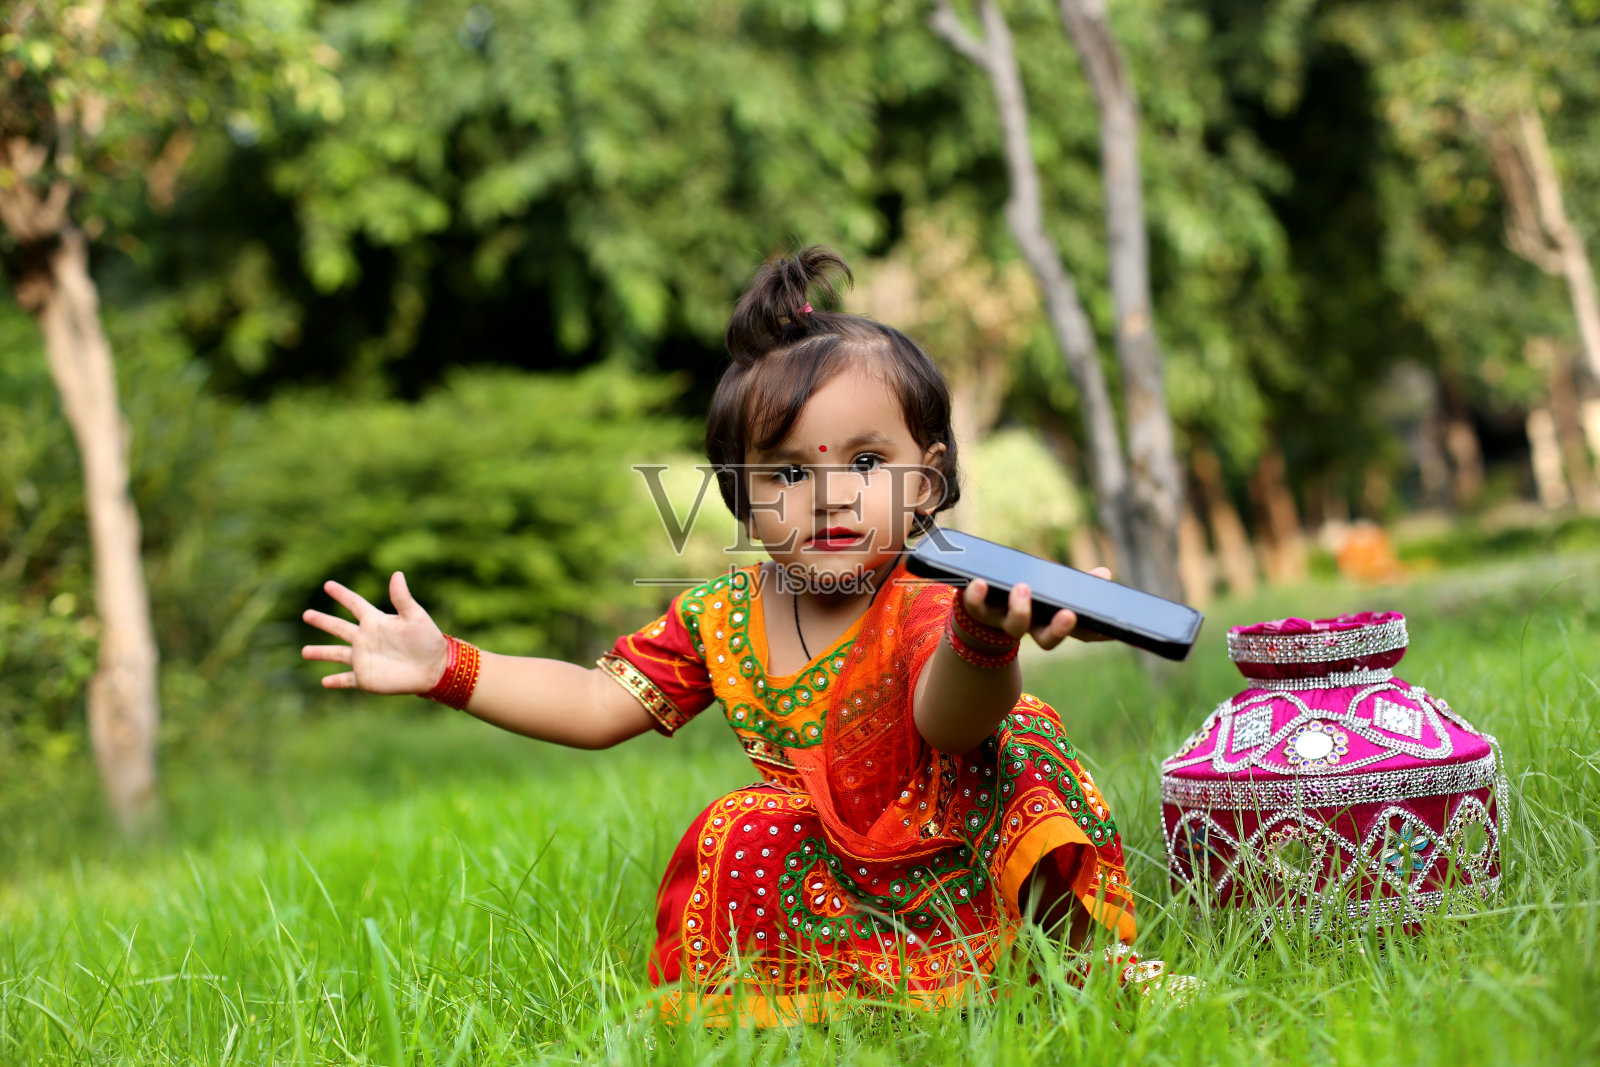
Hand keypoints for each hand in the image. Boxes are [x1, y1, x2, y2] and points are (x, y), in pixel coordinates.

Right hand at [301, 571, 448, 693]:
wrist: (435, 669)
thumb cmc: (428, 641)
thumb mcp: (415, 617)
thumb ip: (402, 598)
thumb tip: (397, 574)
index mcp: (376, 621)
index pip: (354, 604)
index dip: (342, 594)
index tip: (328, 585)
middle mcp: (366, 638)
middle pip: (339, 627)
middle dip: (322, 621)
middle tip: (306, 614)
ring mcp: (364, 658)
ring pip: (337, 654)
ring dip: (321, 652)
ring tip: (304, 651)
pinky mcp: (366, 678)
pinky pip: (347, 679)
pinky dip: (335, 681)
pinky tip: (324, 682)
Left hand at [958, 566, 1114, 650]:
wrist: (979, 611)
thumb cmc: (1024, 596)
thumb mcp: (1051, 587)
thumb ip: (1076, 584)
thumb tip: (1104, 575)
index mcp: (1051, 624)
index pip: (1080, 634)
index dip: (1097, 633)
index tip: (1113, 629)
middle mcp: (1029, 629)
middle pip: (1046, 639)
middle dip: (1059, 629)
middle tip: (1069, 613)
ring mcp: (1003, 622)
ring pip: (1013, 625)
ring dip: (1020, 610)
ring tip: (1024, 587)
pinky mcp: (977, 610)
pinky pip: (974, 606)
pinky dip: (975, 596)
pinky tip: (979, 582)